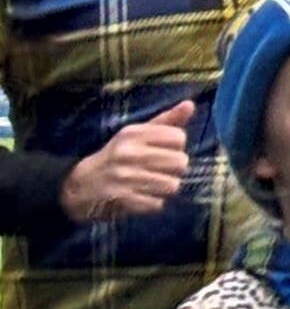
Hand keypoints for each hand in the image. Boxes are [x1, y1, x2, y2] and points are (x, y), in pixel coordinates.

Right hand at [60, 102, 194, 223]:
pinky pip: (158, 203)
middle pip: (180, 162)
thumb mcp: (136, 135)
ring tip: (149, 185)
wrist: (79, 185)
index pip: (178, 137)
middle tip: (158, 171)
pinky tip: (140, 197)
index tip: (163, 151)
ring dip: (165, 188)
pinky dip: (153, 203)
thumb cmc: (117, 157)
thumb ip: (166, 121)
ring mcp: (124, 177)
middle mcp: (128, 153)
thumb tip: (190, 104)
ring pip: (172, 185)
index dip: (177, 147)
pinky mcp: (122, 199)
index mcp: (132, 134)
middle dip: (174, 170)